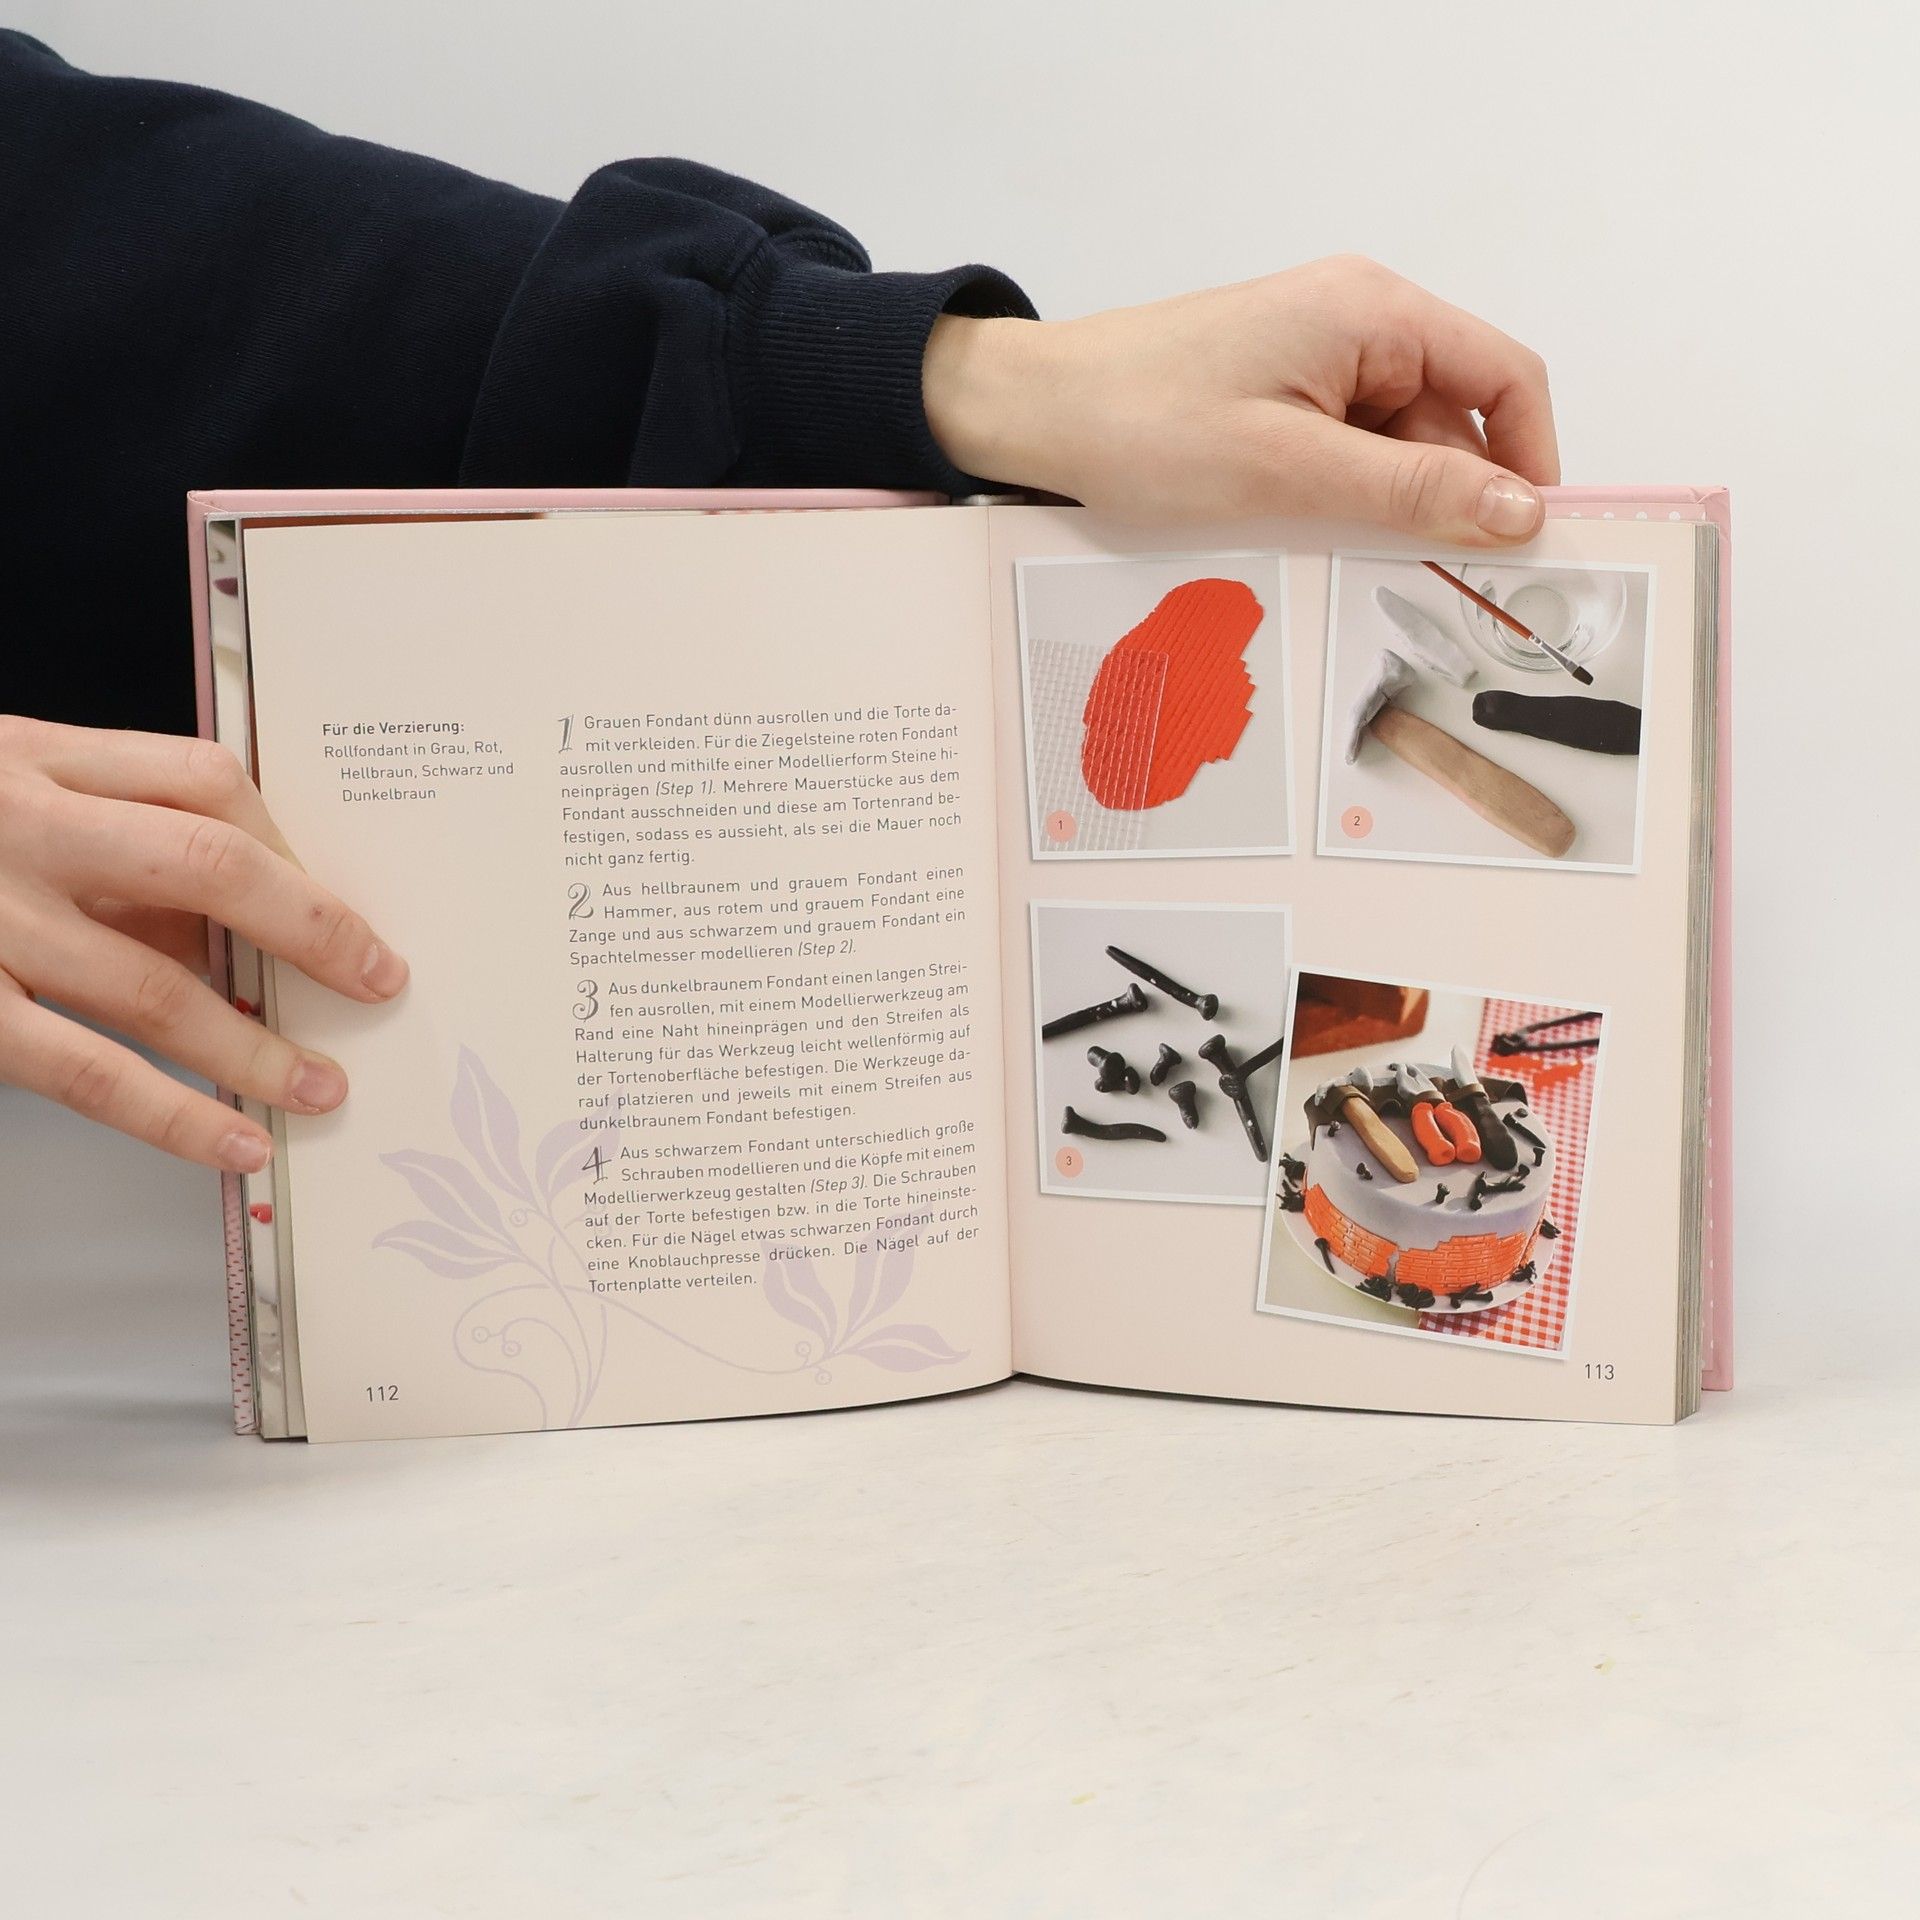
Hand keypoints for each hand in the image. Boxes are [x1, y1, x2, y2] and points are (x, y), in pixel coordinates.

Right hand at [0, 716, 407, 1170]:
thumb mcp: (3, 790)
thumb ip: (106, 839)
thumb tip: (240, 933)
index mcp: (33, 755)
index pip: (204, 776)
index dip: (287, 844)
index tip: (337, 903)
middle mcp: (15, 824)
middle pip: (207, 862)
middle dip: (314, 927)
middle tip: (381, 979)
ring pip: (154, 982)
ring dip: (257, 1046)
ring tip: (322, 1087)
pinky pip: (83, 1070)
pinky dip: (173, 1115)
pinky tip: (236, 1144)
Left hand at [924, 255, 1558, 543]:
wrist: (1030, 412)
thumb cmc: (1143, 424)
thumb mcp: (1289, 469)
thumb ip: (1410, 489)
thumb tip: (1521, 512)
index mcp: (1373, 313)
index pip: (1505, 376)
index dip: (1530, 460)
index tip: (1523, 545)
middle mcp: (1357, 322)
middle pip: (1453, 417)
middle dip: (1449, 497)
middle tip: (1429, 584)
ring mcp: (1314, 359)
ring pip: (1396, 444)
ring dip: (1388, 506)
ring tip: (1343, 560)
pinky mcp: (1277, 395)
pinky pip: (1343, 450)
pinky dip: (1342, 498)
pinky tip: (1308, 539)